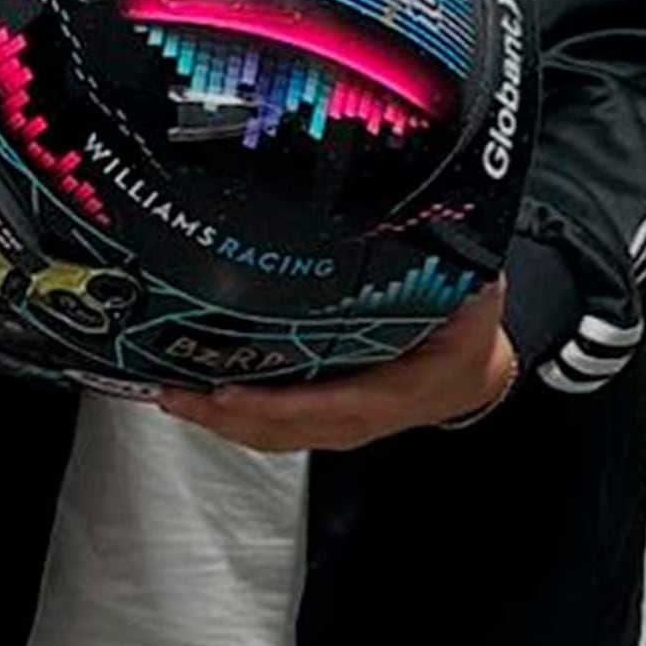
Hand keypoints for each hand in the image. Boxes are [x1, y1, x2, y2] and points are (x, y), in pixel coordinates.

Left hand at [158, 278, 515, 453]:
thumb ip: (444, 254)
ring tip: (171, 395)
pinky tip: (196, 398)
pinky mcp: (322, 418)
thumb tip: (413, 211)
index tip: (233, 393)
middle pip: (290, 428)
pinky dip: (232, 417)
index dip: (282, 405)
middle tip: (178, 393)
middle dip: (228, 416)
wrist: (475, 369)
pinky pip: (274, 426)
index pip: (338, 405)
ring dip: (219, 421)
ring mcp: (340, 423)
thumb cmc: (469, 327)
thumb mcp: (472, 285)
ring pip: (276, 433)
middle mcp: (365, 413)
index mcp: (403, 385)